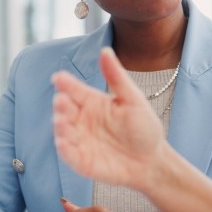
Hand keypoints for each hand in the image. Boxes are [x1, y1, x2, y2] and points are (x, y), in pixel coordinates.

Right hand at [52, 47, 165, 191]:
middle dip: (61, 105)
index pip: (74, 89)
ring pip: (63, 131)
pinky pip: (68, 154)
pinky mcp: (81, 160)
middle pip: (64, 109)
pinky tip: (63, 142)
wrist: (152, 160)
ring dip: (60, 126)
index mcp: (92, 101)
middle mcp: (82, 119)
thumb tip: (105, 50)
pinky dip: (64, 149)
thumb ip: (116, 77)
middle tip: (62, 100)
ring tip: (61, 120)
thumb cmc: (144, 127)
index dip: (65, 83)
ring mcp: (80, 139)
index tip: (58, 78)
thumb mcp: (133, 99)